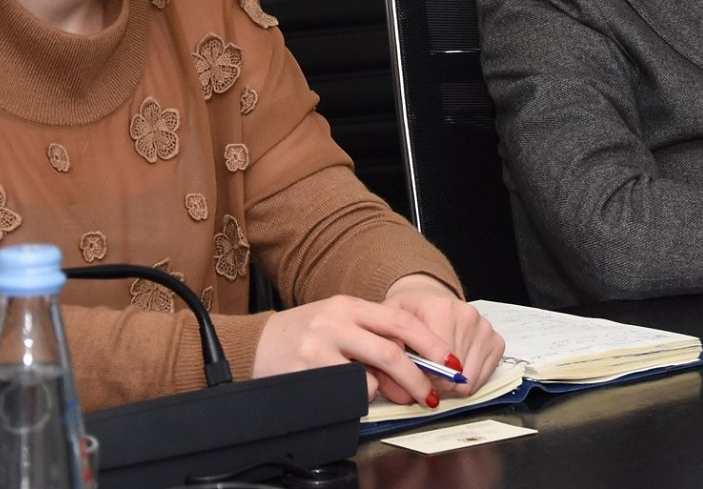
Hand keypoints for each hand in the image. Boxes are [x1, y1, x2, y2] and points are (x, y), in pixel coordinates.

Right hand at [253, 275, 501, 406]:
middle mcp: (337, 321)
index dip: (430, 342)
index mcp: (350, 305)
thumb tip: (415, 362)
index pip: (401, 320)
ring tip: (376, 391)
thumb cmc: (303, 336)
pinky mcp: (309, 370)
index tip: (449, 360)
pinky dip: (357, 397)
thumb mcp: (338, 321)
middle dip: (419, 377)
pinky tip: (345, 391)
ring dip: (383, 390)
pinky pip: (348, 391)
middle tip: (432, 394)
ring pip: (372, 375)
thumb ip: (373, 334)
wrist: (252, 345)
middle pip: (393, 350)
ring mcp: (321, 346)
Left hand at [383, 273, 504, 391]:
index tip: (415, 379)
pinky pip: (484, 377)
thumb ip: (388, 356)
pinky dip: (469, 381)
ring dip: (453, 385)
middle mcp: (467, 315)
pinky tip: (455, 369)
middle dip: (438, 384)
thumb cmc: (407, 315)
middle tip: (424, 376)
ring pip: (470, 380)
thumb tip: (405, 391)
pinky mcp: (496, 340)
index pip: (438, 362)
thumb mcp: (386, 327)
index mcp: (439, 309)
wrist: (426, 297)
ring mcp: (484, 327)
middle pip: (455, 375)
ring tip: (438, 372)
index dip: (425, 380)